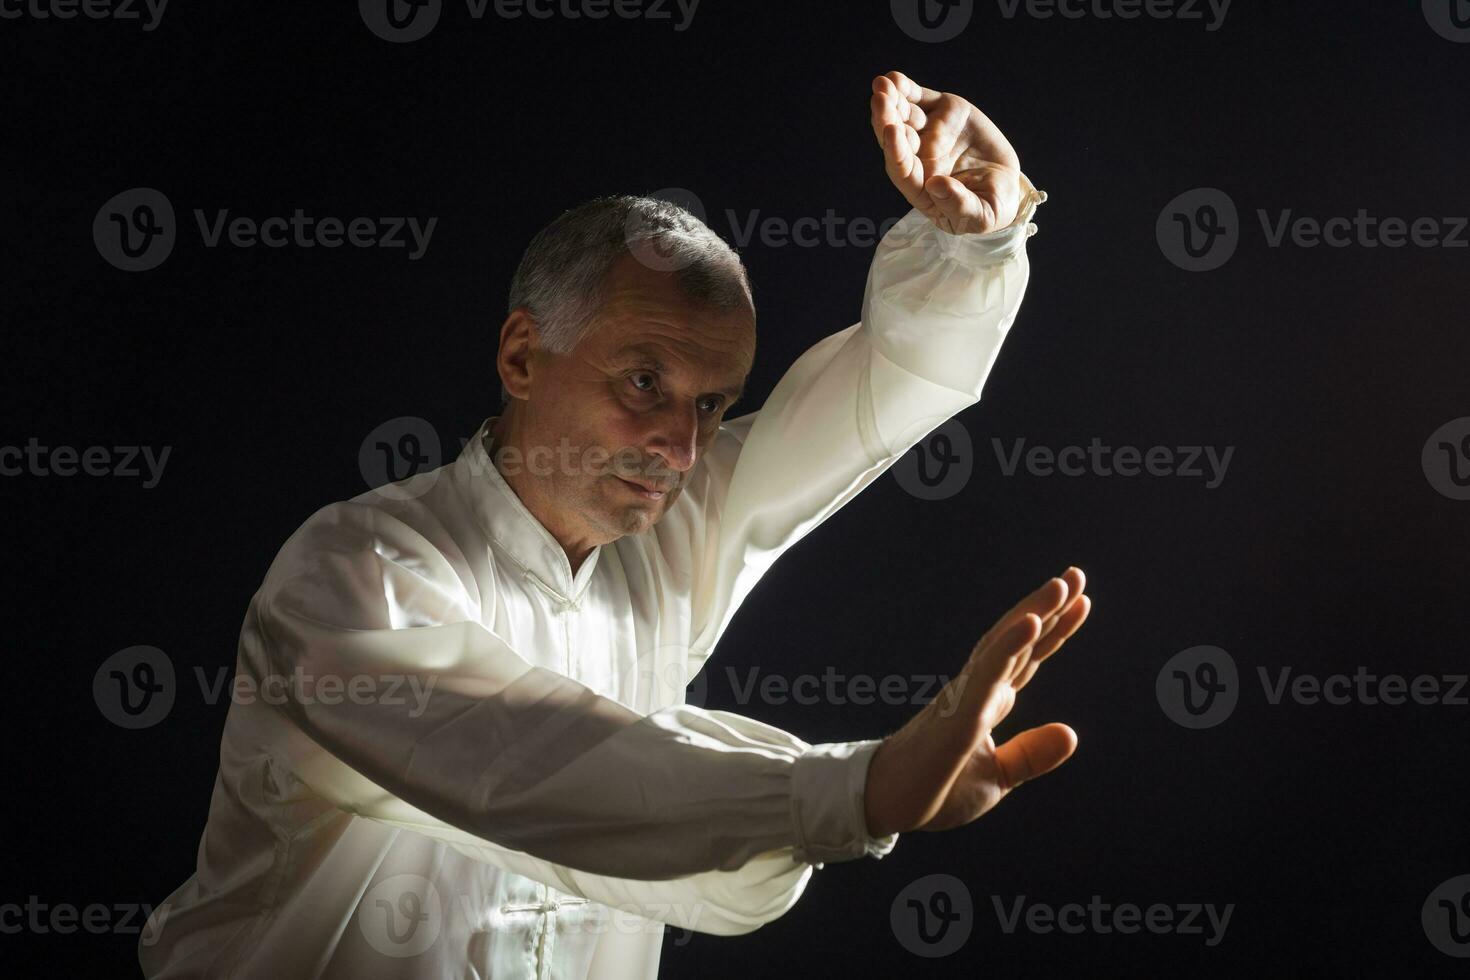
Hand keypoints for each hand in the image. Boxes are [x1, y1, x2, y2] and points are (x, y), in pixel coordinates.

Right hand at [863, 567, 1089, 836]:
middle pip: (1018, 641)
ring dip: (1031, 613)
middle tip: (1075, 575)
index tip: (1081, 601)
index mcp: (987, 703)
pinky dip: (1009, 645)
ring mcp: (966, 698)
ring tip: (1059, 585)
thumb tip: (1071, 733)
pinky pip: (987, 673)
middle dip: (1048, 607)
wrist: (886, 805)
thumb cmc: (935, 791)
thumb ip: (1031, 755)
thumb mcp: (998, 779)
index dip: (1054, 630)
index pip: (1027, 659)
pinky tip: (1030, 623)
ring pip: (1003, 646)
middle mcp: (977, 690)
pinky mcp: (958, 715)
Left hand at [869, 70, 1024, 234]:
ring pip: (903, 116)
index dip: (895, 149)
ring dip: (891, 101)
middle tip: (880, 99)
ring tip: (883, 84)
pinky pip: (917, 99)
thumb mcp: (981, 215)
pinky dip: (905, 89)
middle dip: (886, 119)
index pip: (902, 168)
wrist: (1006, 188)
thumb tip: (936, 185)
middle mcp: (919, 158)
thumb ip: (959, 205)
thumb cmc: (990, 208)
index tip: (891, 130)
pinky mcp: (941, 112)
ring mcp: (928, 134)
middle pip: (895, 139)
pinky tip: (893, 79)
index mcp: (921, 187)